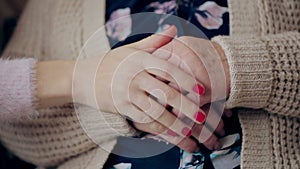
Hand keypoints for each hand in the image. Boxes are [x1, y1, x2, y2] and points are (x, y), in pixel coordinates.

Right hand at [73, 26, 220, 151]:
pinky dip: (158, 127)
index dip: (187, 80)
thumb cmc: (112, 62)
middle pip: (166, 93)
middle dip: (186, 106)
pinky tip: (169, 132)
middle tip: (201, 116)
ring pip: (156, 110)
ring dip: (174, 122)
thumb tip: (174, 29)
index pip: (168, 70)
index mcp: (140, 59)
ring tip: (189, 130)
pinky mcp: (121, 107)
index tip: (201, 90)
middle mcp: (134, 76)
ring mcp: (127, 93)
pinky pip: (143, 119)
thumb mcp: (131, 49)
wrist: (84, 77)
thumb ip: (154, 41)